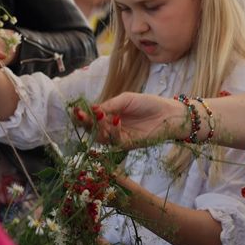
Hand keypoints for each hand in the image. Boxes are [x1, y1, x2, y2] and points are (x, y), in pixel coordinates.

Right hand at [73, 92, 188, 146]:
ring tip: (100, 115)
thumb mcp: (126, 99)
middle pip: (92, 129)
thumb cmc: (148, 103)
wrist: (168, 113)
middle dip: (85, 122)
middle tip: (80, 115)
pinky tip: (116, 119)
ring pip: (101, 136)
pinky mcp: (127, 144)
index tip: (76, 110)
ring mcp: (118, 137)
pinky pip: (115, 140)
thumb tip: (93, 109)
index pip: (91, 117)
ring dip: (98, 126)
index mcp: (108, 115)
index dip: (83, 115)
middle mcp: (110, 127)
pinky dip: (113, 130)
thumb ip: (110, 104)